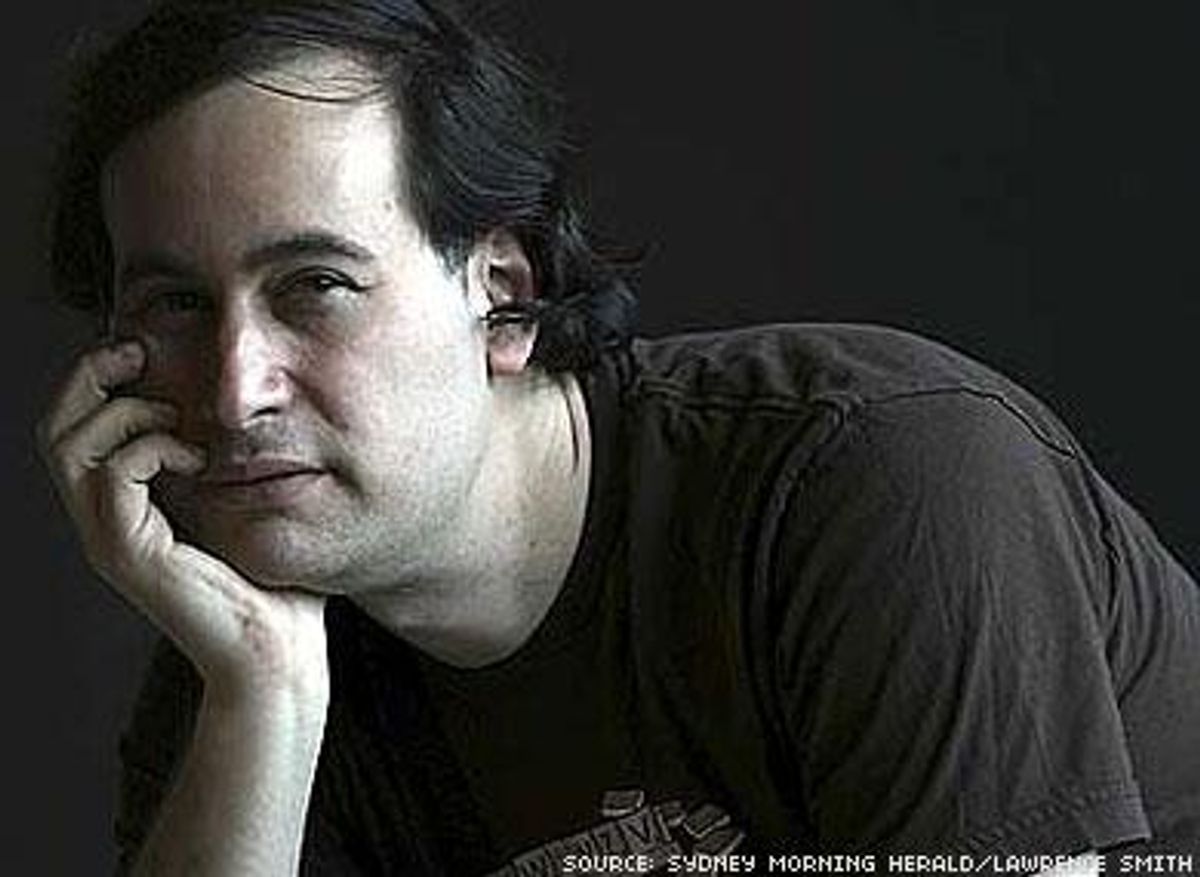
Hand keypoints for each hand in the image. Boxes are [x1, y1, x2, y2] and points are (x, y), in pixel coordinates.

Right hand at [38, 341, 327, 702]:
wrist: (277, 652)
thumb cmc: (272, 585)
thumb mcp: (247, 507)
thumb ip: (230, 463)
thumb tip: (245, 412)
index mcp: (127, 508)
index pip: (76, 428)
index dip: (98, 380)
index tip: (143, 349)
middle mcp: (106, 521)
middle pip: (54, 429)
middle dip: (90, 377)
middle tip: (137, 353)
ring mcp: (111, 538)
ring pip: (69, 446)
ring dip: (123, 411)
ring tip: (175, 414)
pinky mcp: (129, 553)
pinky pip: (114, 476)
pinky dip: (152, 446)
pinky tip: (198, 456)